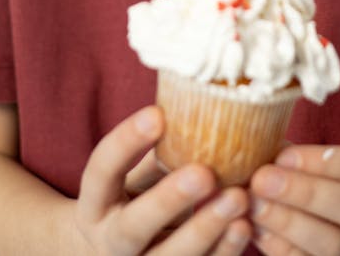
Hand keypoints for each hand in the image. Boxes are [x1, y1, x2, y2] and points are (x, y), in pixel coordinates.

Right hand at [73, 105, 251, 254]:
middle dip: (169, 200)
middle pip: (133, 226)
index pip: (101, 170)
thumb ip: (161, 151)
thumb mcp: (136, 175)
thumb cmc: (136, 198)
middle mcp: (109, 241)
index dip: (126, 141)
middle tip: (204, 173)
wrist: (116, 255)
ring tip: (238, 198)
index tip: (157, 112)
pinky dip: (222, 252)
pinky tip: (244, 226)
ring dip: (205, 229)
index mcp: (95, 203)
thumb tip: (205, 98)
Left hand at [249, 145, 339, 255]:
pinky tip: (259, 231)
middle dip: (307, 193)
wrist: (334, 228)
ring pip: (337, 245)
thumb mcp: (321, 164)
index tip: (284, 156)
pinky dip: (283, 248)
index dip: (328, 161)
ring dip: (291, 223)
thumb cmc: (321, 182)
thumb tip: (260, 144)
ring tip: (255, 205)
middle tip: (262, 180)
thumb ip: (296, 157)